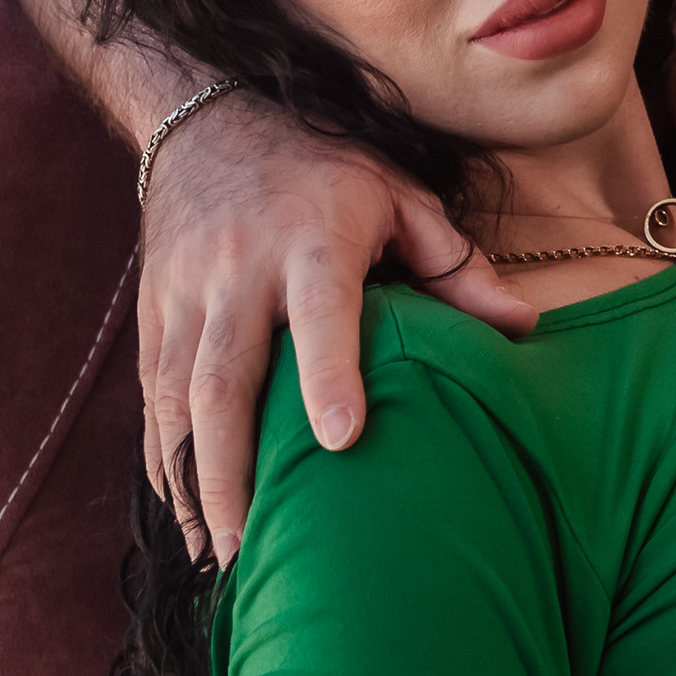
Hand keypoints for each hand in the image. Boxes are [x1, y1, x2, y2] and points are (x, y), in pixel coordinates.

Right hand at [138, 89, 531, 562]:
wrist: (208, 123)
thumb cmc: (324, 170)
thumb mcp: (399, 195)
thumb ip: (456, 264)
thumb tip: (524, 328)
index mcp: (312, 240)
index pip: (320, 311)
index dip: (329, 373)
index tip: (341, 441)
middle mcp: (239, 273)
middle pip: (224, 378)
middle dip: (232, 465)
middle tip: (254, 542)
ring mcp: (186, 296)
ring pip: (176, 398)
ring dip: (193, 480)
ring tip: (220, 552)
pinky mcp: (153, 315)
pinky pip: (151, 399)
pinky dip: (164, 461)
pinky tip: (186, 515)